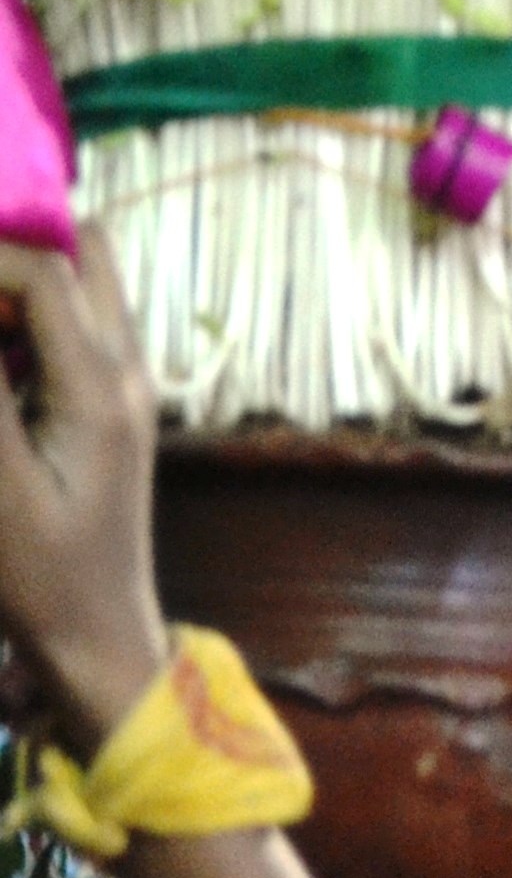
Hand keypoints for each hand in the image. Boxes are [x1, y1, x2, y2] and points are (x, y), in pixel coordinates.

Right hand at [0, 239, 167, 747]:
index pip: (44, 269)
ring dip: (25, 280)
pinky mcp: (116, 407)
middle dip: (14, 246)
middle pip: (87, 254)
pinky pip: (80, 327)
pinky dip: (32, 316)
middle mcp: (130, 371)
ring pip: (88, 285)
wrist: (98, 631)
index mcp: (102, 385)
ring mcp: (131, 386)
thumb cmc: (37, 570)